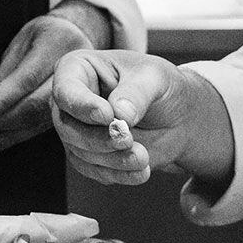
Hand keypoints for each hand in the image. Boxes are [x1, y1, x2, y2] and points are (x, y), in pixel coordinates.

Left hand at [0, 11, 98, 153]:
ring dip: (4, 132)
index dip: (0, 101)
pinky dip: (15, 136)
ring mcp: (75, 92)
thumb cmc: (43, 35)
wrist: (76, 36)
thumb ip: (1, 74)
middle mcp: (70, 72)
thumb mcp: (20, 43)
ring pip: (37, 120)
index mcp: (56, 46)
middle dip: (0, 120)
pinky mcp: (70, 109)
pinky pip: (41, 126)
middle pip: (33, 105)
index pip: (26, 80)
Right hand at [51, 50, 219, 185]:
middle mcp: (70, 100)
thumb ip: (137, 92)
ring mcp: (76, 129)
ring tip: (143, 157)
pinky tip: (141, 171)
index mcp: (78, 68)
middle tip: (128, 140)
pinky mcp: (88, 156)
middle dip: (98, 138)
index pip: (66, 90)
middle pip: (67, 126)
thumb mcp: (155, 77)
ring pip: (80, 152)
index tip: (108, 116)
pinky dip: (117, 174)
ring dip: (112, 159)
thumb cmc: (159, 85)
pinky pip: (94, 170)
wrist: (177, 115)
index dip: (82, 105)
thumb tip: (120, 114)